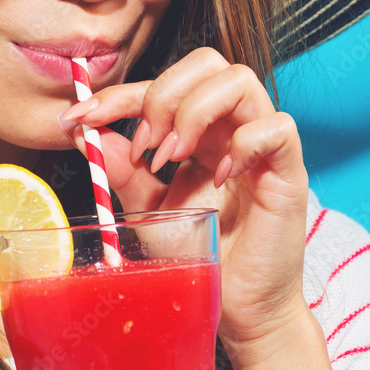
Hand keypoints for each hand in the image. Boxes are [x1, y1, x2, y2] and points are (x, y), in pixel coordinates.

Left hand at [59, 47, 310, 358]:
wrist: (237, 308)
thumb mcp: (148, 210)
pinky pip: (277, 127)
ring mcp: (262, 145)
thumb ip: (122, 170)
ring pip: (240, 79)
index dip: (119, 94)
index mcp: (201, 131)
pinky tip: (220, 177)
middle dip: (163, 93)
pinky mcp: (289, 170)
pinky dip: (243, 143)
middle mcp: (232, 127)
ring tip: (175, 158)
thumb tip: (85, 133)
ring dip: (195, 111)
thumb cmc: (202, 256)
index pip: (163, 86)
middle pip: (207, 62)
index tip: (80, 115)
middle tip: (145, 145)